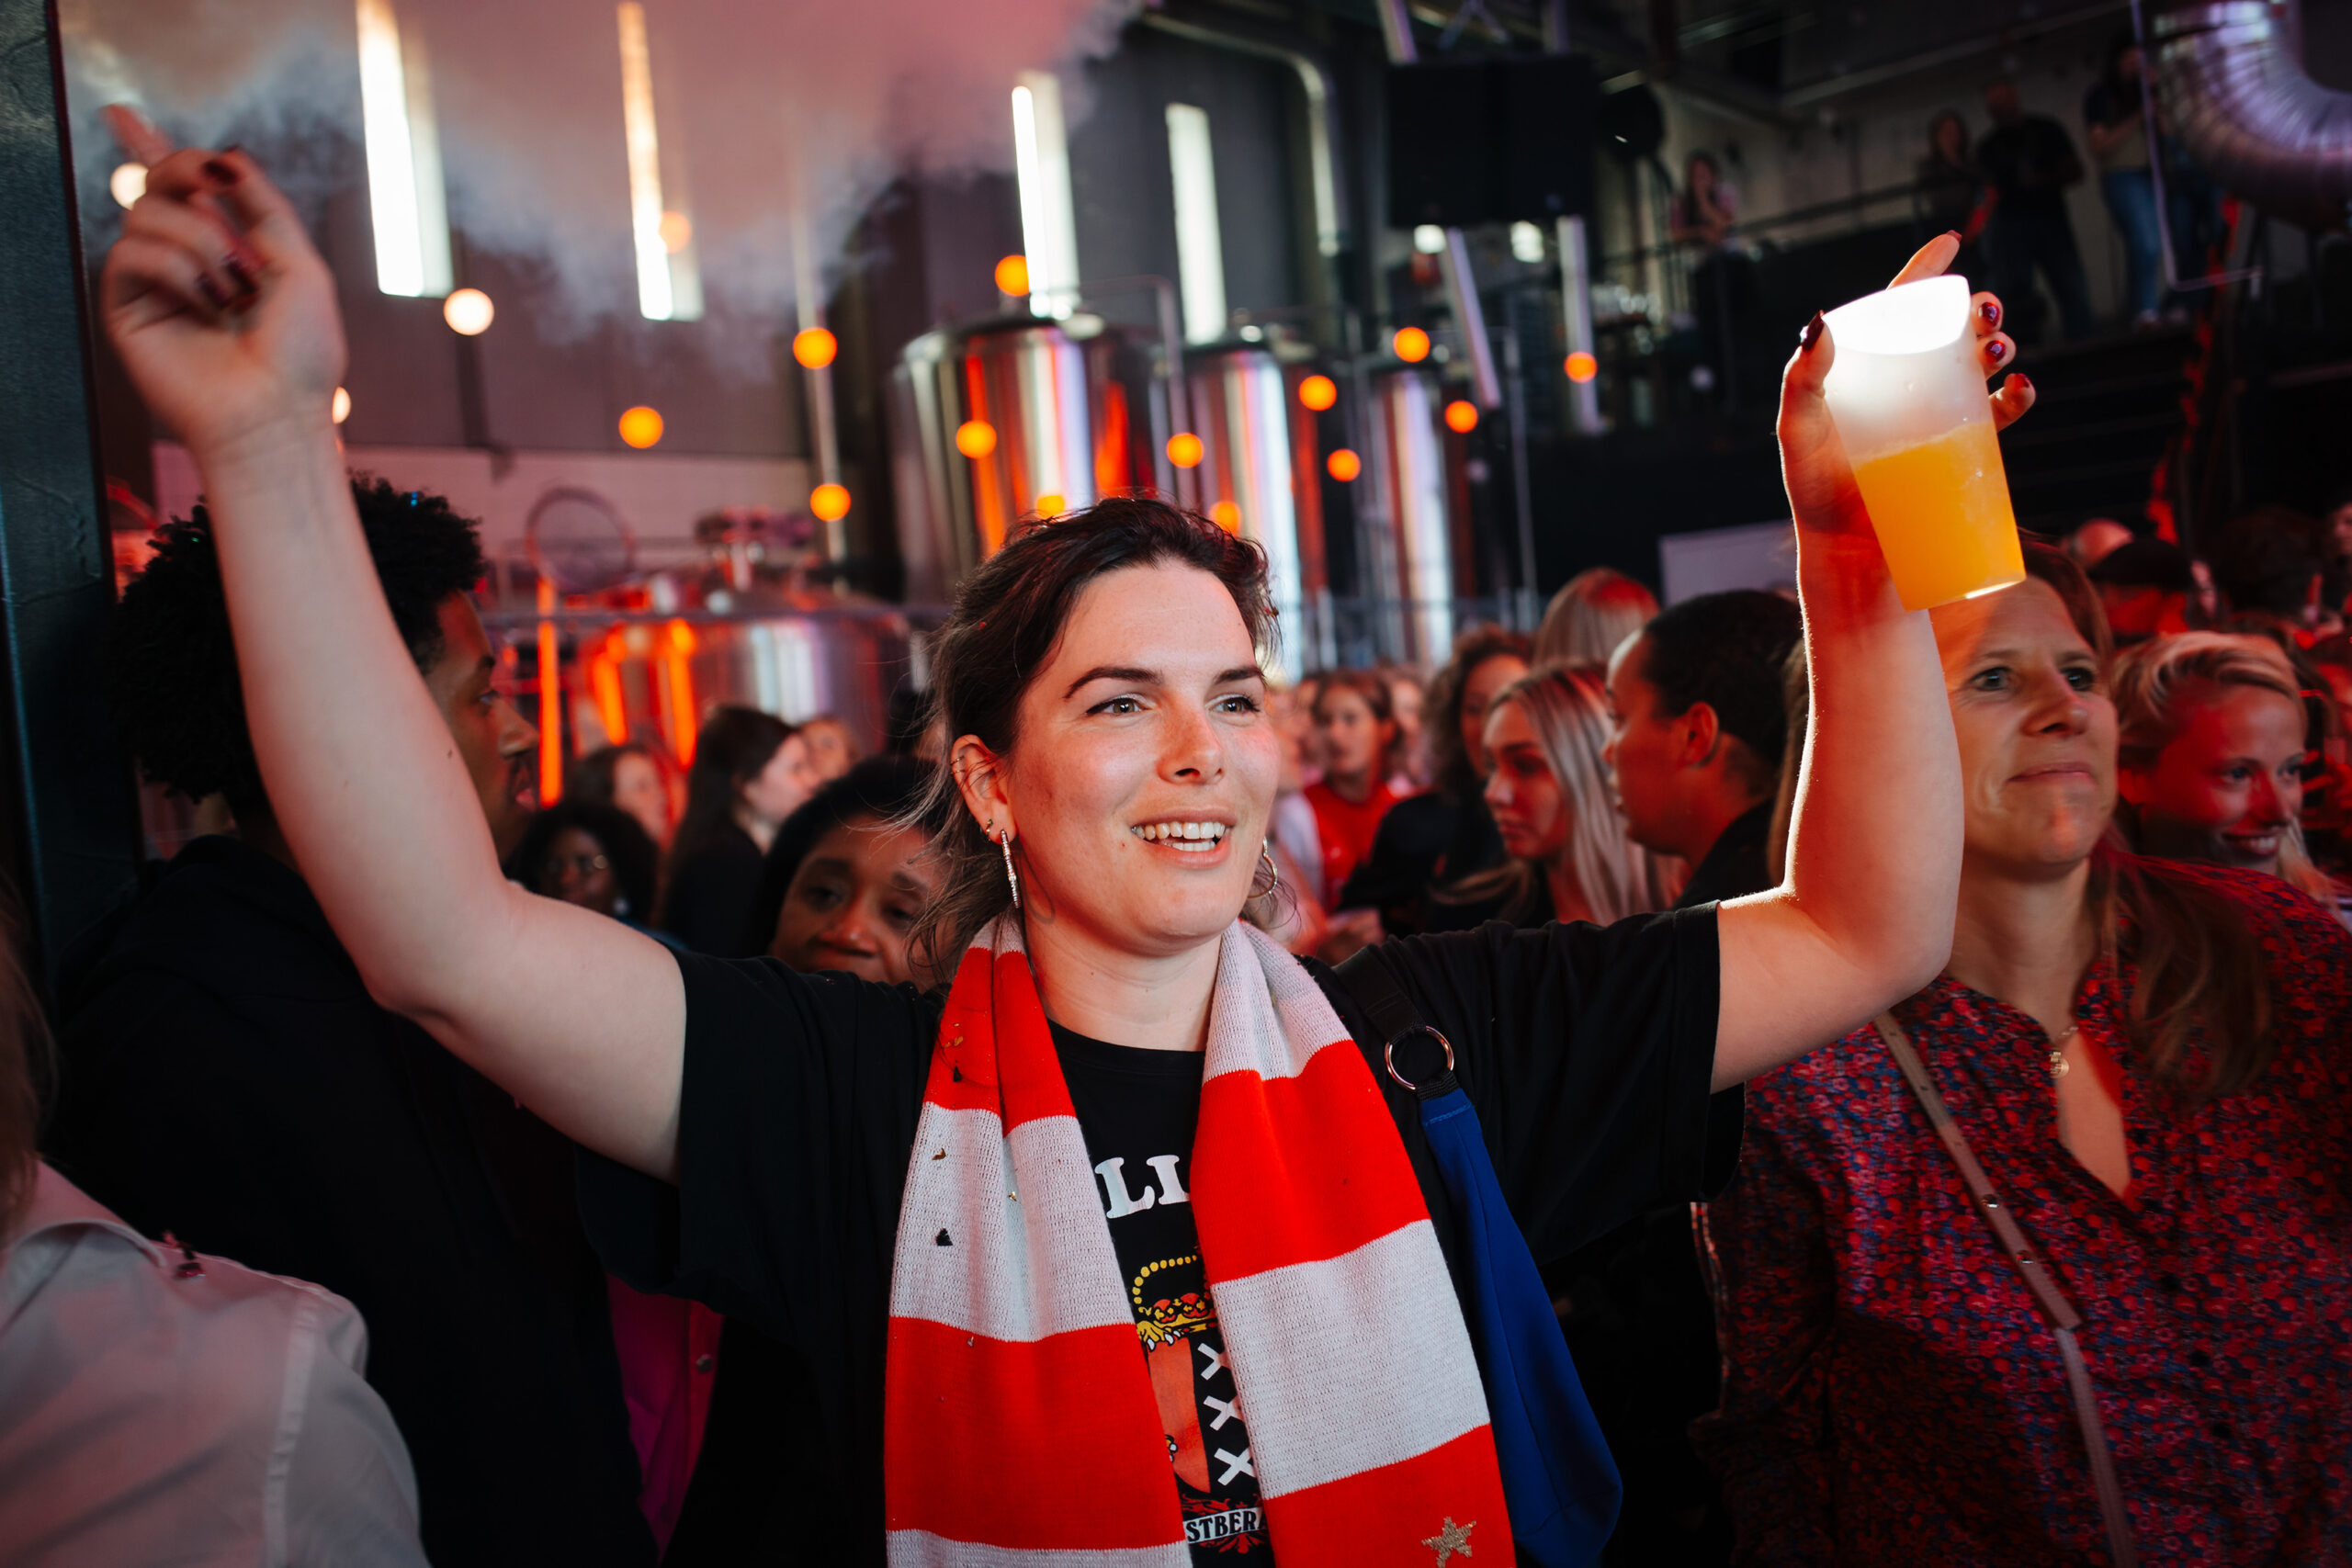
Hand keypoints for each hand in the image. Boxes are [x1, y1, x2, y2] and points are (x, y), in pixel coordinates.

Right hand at [98, 108, 344, 457]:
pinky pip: (129, 253)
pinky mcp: (129, 308)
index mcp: (230, 250)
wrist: (277, 414)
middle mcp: (188, 261)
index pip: (182, 190)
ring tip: (235, 289)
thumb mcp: (301, 268)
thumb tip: (230, 158)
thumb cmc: (302, 354)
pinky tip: (207, 301)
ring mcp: (157, 284)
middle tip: (218, 183)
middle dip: (184, 166)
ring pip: (146, 213)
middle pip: (158, 182)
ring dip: (200, 240)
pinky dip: (176, 269)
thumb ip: (265, 208)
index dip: (150, 148)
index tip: (122, 114)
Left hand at [1777, 232, 2031, 544]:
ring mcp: (1936, 416)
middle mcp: (1906, 386)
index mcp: (1868, 369)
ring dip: (1999, 344)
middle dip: (1975, 310)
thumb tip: (1818, 324)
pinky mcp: (1960, 448)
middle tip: (1982, 315)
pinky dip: (2018, 394)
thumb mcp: (1797, 431)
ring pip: (1980, 364)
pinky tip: (2018, 387)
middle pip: (1950, 330)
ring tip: (1996, 348)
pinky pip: (2000, 413)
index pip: (1898, 309)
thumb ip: (1801, 380)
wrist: (1848, 551)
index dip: (1925, 273)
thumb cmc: (1814, 489)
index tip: (1952, 242)